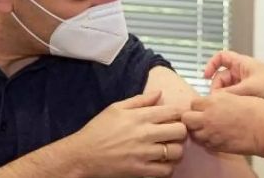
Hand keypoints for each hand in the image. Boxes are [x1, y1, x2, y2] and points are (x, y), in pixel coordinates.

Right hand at [62, 91, 186, 177]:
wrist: (82, 154)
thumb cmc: (98, 129)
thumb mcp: (116, 108)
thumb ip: (140, 100)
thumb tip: (159, 93)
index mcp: (140, 116)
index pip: (173, 111)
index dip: (178, 113)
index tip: (175, 117)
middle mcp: (145, 134)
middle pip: (180, 131)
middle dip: (180, 131)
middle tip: (174, 134)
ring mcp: (144, 153)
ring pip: (176, 152)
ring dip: (175, 150)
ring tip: (168, 149)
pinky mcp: (140, 170)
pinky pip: (166, 170)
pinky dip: (167, 168)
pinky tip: (161, 163)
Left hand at [182, 92, 263, 156]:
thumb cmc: (259, 111)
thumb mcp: (237, 96)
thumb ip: (221, 99)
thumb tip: (214, 101)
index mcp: (213, 102)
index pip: (193, 103)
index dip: (198, 105)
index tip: (204, 107)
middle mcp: (208, 117)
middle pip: (186, 119)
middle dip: (191, 118)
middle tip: (201, 119)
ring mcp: (212, 134)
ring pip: (193, 134)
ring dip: (198, 131)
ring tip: (209, 129)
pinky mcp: (218, 147)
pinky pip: (204, 144)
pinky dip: (207, 141)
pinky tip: (216, 137)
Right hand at [204, 51, 263, 103]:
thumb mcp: (249, 88)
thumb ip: (229, 93)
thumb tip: (212, 100)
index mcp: (243, 63)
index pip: (221, 58)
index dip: (211, 65)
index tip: (205, 77)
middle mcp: (243, 72)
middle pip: (221, 77)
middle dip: (217, 88)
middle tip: (217, 101)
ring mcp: (246, 84)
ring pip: (227, 90)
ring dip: (224, 97)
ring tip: (225, 107)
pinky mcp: (250, 96)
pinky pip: (235, 98)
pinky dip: (231, 103)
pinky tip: (231, 111)